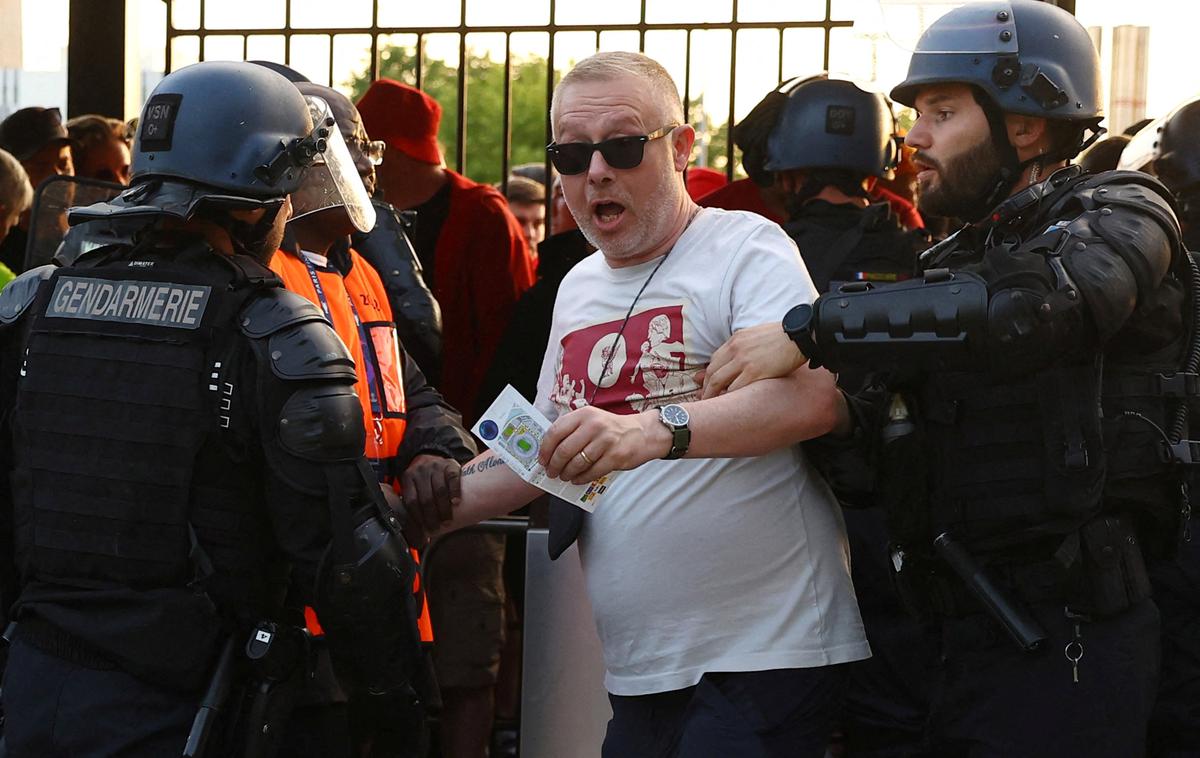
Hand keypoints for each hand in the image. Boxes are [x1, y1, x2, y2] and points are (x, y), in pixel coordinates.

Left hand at [400, 454, 462, 535]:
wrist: (433, 457)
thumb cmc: (424, 479)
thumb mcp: (413, 486)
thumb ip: (413, 503)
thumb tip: (415, 535)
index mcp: (408, 478)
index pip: (411, 502)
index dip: (417, 518)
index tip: (423, 529)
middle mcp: (420, 471)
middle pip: (426, 498)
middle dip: (431, 517)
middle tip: (437, 527)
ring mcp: (436, 466)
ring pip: (439, 491)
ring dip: (444, 509)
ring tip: (447, 520)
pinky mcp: (450, 465)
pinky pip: (453, 479)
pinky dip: (455, 492)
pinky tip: (456, 502)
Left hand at [539, 405, 671, 483]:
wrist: (643, 433)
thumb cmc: (612, 428)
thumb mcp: (592, 419)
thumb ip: (573, 430)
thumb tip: (550, 451)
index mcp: (584, 414)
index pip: (555, 431)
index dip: (545, 449)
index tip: (542, 459)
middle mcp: (593, 425)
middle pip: (564, 450)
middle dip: (554, 465)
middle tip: (551, 472)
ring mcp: (605, 441)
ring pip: (577, 463)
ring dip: (567, 473)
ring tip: (564, 476)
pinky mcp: (615, 456)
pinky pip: (592, 472)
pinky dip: (581, 478)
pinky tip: (577, 479)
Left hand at [700, 322, 805, 399]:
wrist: (799, 336)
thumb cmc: (783, 336)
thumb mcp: (756, 334)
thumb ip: (744, 345)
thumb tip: (736, 357)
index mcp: (736, 340)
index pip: (714, 360)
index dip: (708, 374)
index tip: (706, 384)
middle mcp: (736, 350)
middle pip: (712, 372)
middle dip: (705, 388)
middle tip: (702, 398)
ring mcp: (744, 361)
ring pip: (719, 382)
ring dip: (712, 395)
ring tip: (710, 405)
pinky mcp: (755, 372)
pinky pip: (735, 389)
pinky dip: (728, 398)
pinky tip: (727, 405)